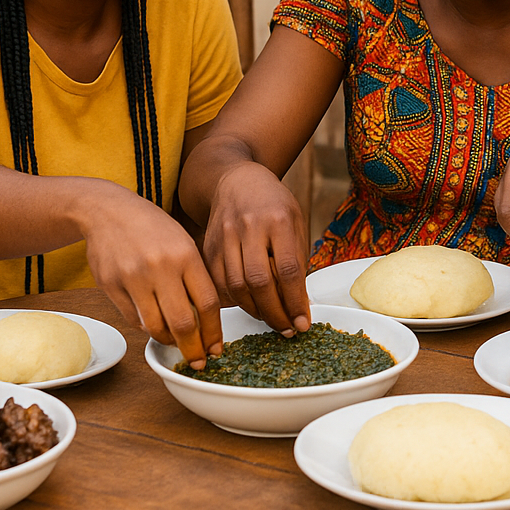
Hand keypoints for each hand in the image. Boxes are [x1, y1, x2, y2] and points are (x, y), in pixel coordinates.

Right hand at [80, 188, 222, 368]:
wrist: (107, 211)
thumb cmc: (152, 228)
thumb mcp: (182, 242)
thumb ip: (195, 278)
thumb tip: (207, 322)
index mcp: (185, 255)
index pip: (208, 304)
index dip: (214, 333)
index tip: (216, 348)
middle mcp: (161, 267)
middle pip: (183, 323)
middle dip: (193, 349)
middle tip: (198, 360)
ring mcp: (133, 277)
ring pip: (156, 327)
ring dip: (168, 340)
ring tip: (174, 340)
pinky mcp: (111, 286)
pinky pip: (134, 320)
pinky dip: (147, 327)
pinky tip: (153, 322)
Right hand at [202, 162, 310, 335]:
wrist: (237, 181)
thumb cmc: (273, 204)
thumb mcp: (296, 222)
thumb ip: (298, 259)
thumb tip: (300, 305)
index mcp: (278, 219)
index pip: (287, 269)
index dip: (294, 301)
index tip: (302, 323)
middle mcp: (249, 226)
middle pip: (259, 281)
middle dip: (274, 313)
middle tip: (286, 328)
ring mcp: (225, 235)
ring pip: (235, 286)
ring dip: (254, 311)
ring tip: (269, 319)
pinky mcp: (207, 246)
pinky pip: (217, 283)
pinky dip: (233, 301)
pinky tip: (247, 305)